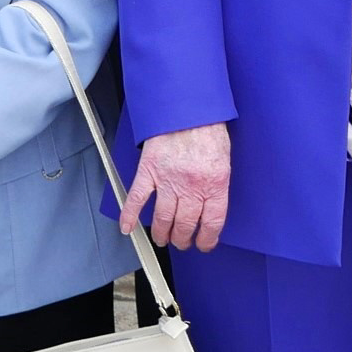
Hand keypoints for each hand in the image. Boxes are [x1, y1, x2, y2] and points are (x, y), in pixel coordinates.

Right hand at [129, 123, 231, 249]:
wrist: (187, 106)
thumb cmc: (208, 129)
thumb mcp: (224, 159)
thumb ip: (217, 184)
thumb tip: (210, 207)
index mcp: (214, 184)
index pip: (212, 223)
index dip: (207, 239)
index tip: (204, 244)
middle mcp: (191, 187)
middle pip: (185, 225)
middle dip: (182, 239)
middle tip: (181, 242)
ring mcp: (168, 180)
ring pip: (163, 218)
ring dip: (162, 234)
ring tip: (162, 239)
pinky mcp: (148, 171)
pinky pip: (137, 199)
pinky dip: (130, 215)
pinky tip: (127, 228)